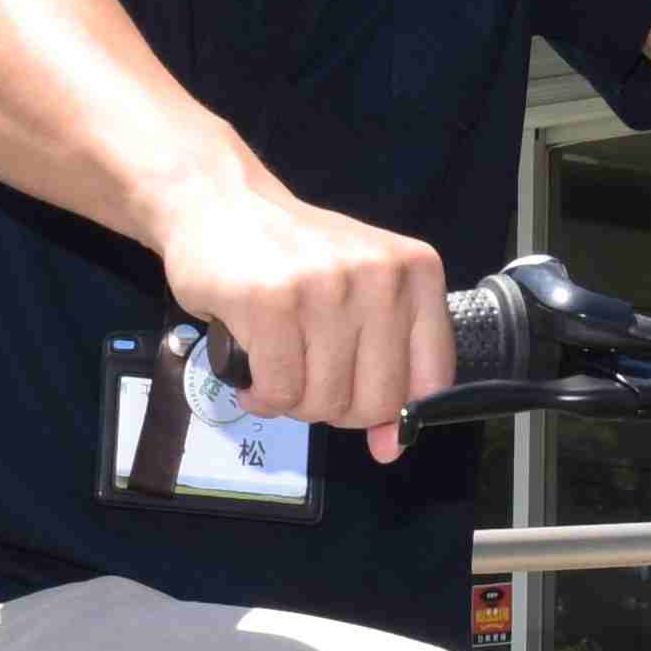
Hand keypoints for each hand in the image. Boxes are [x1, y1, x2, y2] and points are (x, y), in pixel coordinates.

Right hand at [166, 187, 454, 451]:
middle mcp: (380, 276)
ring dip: (291, 400)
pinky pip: (278, 391)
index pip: (430, 380)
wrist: (221, 202)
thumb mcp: (361, 294)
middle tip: (307, 376)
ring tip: (277, 362)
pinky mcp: (272, 302)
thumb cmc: (293, 256)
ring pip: (323, 401)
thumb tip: (390, 447)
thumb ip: (386, 367)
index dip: (396, 414)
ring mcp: (326, 287)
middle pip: (374, 402)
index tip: (367, 411)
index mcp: (416, 273)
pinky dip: (261, 395)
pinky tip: (253, 367)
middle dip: (334, 407)